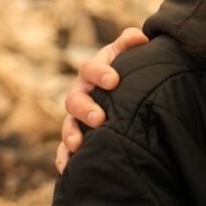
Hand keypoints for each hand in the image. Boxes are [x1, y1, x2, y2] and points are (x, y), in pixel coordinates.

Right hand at [56, 26, 148, 171]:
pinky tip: (68, 168)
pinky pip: (64, 150)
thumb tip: (140, 37)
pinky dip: (65, 159)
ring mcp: (75, 118)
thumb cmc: (124, 70)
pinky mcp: (76, 138)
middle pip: (74, 100)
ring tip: (78, 144)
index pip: (90, 68)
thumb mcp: (125, 54)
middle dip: (85, 109)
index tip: (114, 80)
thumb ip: (130, 42)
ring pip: (68, 126)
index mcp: (92, 72)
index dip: (100, 73)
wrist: (119, 90)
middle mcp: (80, 94)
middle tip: (99, 118)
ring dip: (71, 135)